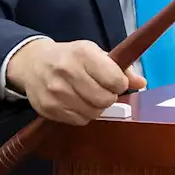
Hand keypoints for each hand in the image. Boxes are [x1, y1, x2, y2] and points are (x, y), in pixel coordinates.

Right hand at [6, 39, 144, 125]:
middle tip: (103, 90)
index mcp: (83, 53)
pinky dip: (83, 115)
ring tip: (89, 96)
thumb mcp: (95, 53)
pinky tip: (78, 103)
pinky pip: (79, 121)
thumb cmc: (70, 57)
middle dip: (109, 97)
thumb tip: (141, 83)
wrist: (33, 63)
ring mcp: (56, 91)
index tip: (116, 82)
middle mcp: (67, 71)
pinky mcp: (48, 108)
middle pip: (104, 99)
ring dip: (96, 107)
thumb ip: (120, 68)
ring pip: (93, 112)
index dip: (120, 84)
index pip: (115, 80)